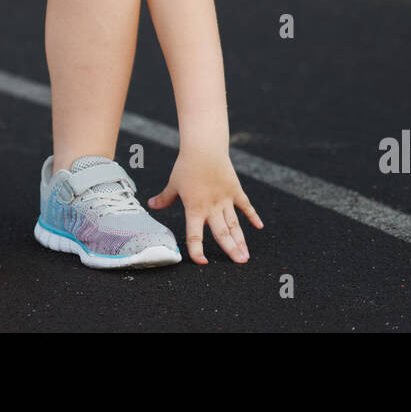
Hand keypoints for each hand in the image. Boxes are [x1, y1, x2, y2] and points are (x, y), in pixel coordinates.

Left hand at [147, 147, 262, 263]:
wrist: (204, 148)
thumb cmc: (186, 166)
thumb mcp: (173, 184)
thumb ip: (164, 198)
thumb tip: (150, 204)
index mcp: (194, 209)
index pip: (194, 235)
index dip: (197, 250)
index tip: (202, 262)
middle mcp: (211, 207)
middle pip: (222, 233)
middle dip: (231, 250)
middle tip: (240, 263)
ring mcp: (225, 200)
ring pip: (234, 224)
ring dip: (241, 240)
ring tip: (246, 256)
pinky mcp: (235, 190)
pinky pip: (245, 206)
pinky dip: (253, 216)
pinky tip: (260, 226)